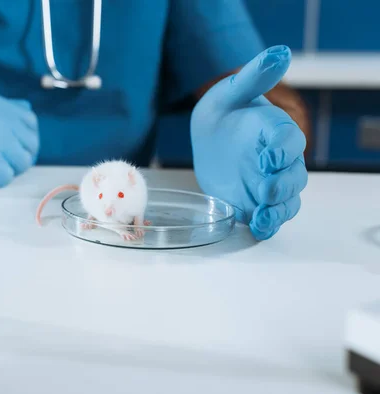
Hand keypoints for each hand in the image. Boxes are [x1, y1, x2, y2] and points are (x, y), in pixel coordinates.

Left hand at [190, 45, 307, 239]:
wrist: (211, 136)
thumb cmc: (224, 110)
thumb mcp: (230, 92)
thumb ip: (253, 77)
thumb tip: (280, 52)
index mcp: (276, 130)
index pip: (289, 140)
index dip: (283, 150)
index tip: (268, 157)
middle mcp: (279, 159)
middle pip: (294, 176)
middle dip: (282, 185)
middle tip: (264, 190)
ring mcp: (269, 182)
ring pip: (287, 200)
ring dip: (278, 210)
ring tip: (263, 218)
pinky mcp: (255, 201)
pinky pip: (270, 215)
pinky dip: (268, 224)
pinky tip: (257, 229)